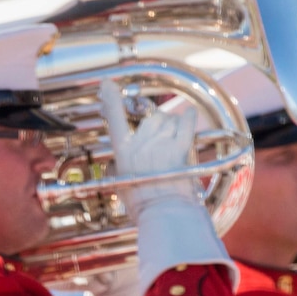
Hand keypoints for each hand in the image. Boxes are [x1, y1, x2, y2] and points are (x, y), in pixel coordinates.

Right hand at [98, 78, 198, 213]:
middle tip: (158, 136)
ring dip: (170, 125)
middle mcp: (142, 142)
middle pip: (148, 117)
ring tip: (172, 138)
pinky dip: (187, 118)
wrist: (165, 212)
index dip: (111, 98)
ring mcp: (162, 142)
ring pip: (168, 119)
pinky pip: (186, 123)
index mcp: (124, 152)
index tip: (107, 83)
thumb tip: (122, 166)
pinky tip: (188, 115)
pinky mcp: (181, 147)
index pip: (115, 117)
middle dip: (154, 122)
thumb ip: (122, 170)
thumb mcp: (122, 186)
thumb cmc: (143, 206)